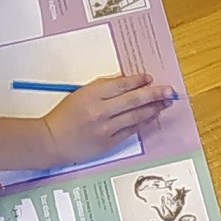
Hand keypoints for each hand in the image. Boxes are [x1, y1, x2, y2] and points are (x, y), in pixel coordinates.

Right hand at [41, 71, 175, 165]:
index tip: (149, 78)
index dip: (138, 81)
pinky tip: (152, 116)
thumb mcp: (79, 94)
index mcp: (91, 95)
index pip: (121, 84)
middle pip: (133, 99)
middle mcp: (100, 110)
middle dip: (154, 94)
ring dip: (154, 108)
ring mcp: (106, 128)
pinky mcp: (109, 142)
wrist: (52, 141)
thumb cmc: (63, 117)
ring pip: (136, 115)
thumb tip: (124, 80)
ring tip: (165, 103)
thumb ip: (102, 87)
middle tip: (168, 90)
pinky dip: (143, 122)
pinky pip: (131, 130)